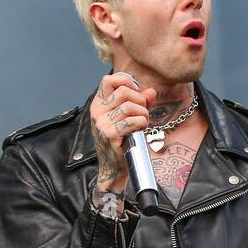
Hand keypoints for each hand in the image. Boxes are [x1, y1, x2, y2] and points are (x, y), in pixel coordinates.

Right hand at [90, 72, 156, 194]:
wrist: (114, 167)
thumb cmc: (123, 141)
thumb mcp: (130, 118)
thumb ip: (140, 103)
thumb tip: (151, 91)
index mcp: (98, 104)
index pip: (108, 80)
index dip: (126, 81)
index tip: (136, 92)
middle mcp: (97, 111)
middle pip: (124, 92)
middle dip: (140, 100)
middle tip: (143, 113)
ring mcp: (102, 123)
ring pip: (130, 106)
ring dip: (143, 114)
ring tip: (143, 123)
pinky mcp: (110, 135)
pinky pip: (132, 121)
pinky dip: (142, 123)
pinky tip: (141, 130)